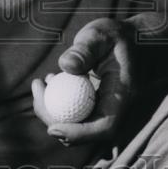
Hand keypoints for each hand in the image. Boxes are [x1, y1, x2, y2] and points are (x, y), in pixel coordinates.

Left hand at [32, 18, 137, 147]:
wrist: (130, 39)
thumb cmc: (116, 34)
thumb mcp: (101, 35)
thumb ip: (85, 48)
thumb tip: (66, 65)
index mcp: (124, 96)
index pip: (105, 127)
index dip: (78, 133)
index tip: (52, 127)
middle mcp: (116, 109)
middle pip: (85, 132)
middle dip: (55, 120)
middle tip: (36, 90)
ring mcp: (105, 110)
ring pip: (76, 125)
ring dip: (52, 111)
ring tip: (40, 82)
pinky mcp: (95, 107)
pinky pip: (74, 114)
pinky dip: (58, 104)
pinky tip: (50, 80)